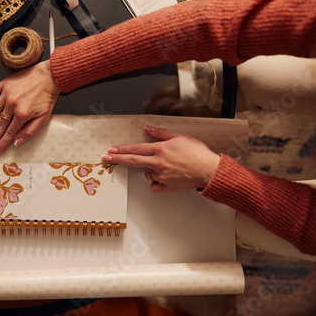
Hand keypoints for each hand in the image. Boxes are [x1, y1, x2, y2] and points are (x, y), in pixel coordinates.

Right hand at [0, 60, 60, 154]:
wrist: (50, 76)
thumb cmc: (48, 96)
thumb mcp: (44, 118)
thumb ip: (30, 131)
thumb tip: (17, 142)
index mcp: (23, 114)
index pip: (10, 133)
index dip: (2, 143)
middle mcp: (13, 104)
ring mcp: (7, 94)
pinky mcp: (5, 84)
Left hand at [102, 126, 219, 192]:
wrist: (209, 170)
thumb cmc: (197, 153)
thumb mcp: (180, 137)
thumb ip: (161, 133)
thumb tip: (148, 128)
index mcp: (160, 149)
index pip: (136, 149)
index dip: (122, 149)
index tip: (111, 150)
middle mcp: (158, 163)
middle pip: (133, 161)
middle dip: (117, 159)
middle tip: (106, 159)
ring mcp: (161, 176)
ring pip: (147, 174)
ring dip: (151, 170)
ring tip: (168, 167)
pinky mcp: (166, 187)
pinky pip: (155, 185)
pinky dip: (158, 182)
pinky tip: (167, 177)